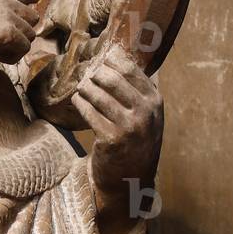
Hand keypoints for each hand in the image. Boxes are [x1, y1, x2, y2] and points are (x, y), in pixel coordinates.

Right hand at [0, 0, 40, 66]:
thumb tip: (8, 13)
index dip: (26, 11)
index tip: (20, 23)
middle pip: (32, 18)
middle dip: (19, 32)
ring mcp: (8, 14)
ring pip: (30, 35)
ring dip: (14, 46)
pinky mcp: (8, 33)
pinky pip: (24, 49)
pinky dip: (10, 57)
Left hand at [70, 45, 163, 233]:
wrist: (130, 179)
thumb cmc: (135, 141)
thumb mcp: (145, 114)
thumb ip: (135, 89)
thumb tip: (114, 54)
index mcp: (155, 101)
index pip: (130, 69)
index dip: (110, 60)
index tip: (98, 58)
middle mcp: (145, 112)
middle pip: (111, 78)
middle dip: (94, 73)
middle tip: (84, 73)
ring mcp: (129, 126)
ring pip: (98, 94)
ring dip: (85, 88)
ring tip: (81, 87)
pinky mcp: (111, 139)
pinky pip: (89, 112)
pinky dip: (80, 103)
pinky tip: (77, 100)